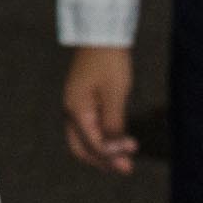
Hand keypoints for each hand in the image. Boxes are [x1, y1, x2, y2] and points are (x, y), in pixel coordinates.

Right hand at [62, 46, 138, 174]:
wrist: (102, 34)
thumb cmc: (110, 62)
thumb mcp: (115, 94)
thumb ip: (113, 124)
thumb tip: (115, 150)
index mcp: (76, 110)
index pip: (92, 143)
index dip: (112, 154)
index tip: (132, 158)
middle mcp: (71, 110)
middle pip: (80, 147)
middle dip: (101, 160)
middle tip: (124, 168)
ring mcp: (75, 105)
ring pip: (83, 139)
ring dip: (101, 151)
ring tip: (122, 159)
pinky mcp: (82, 100)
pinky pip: (88, 127)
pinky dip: (101, 138)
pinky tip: (116, 140)